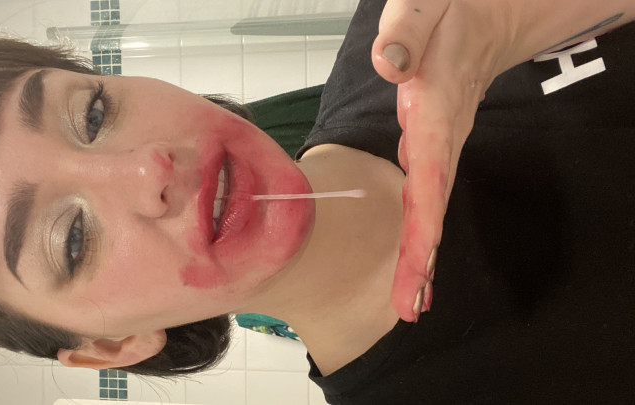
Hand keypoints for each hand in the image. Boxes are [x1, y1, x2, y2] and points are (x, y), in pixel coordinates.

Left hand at [370, 0, 514, 321]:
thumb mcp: (425, 6)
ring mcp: (441, 145)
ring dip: (422, 253)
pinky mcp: (435, 147)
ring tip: (410, 299)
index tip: (417, 268)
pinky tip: (416, 258)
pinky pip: (427, 195)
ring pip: (432, 207)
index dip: (423, 224)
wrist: (485, 19)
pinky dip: (421, 230)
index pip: (430, 176)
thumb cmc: (449, 12)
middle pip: (434, 205)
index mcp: (436, 110)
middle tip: (409, 307)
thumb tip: (390, 66)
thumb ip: (407, 32)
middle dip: (423, 258)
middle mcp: (441, 137)